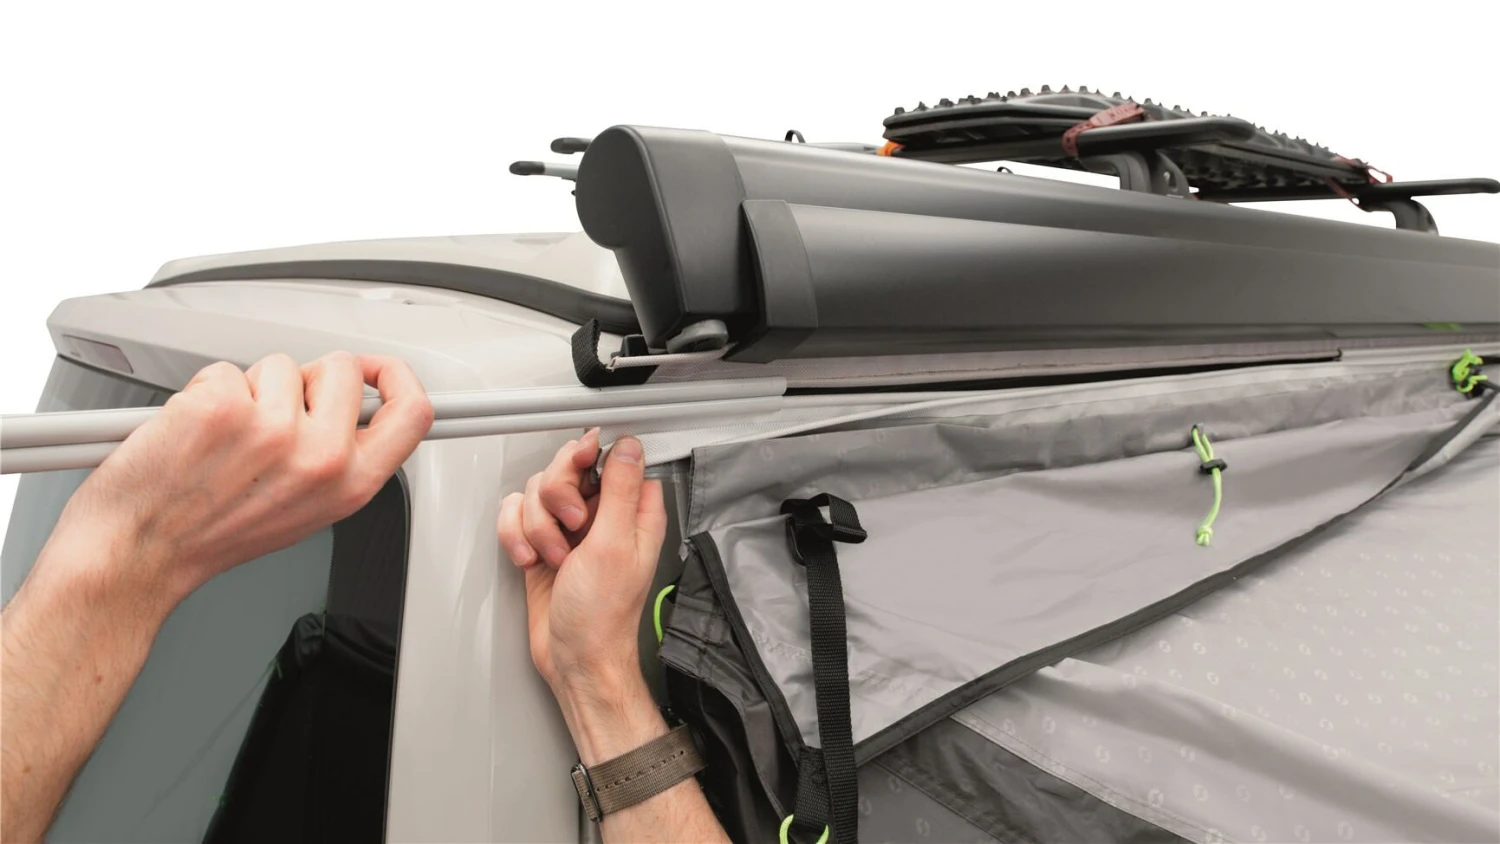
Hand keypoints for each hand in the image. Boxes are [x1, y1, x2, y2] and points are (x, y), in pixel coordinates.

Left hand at [51, 352, 433, 605]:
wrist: (137, 553)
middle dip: (308, 379)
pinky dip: (205, 391)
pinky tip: (196, 432)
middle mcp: (321, 458)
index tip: (377, 370)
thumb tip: (350, 409)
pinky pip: (227, 370)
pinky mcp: (224, 408)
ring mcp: (274, 430)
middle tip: (274, 415)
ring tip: (225, 436)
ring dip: (250, 389)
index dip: (397, 377)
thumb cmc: (207, 536)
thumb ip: (339, 458)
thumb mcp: (304, 509)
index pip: (411, 412)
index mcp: (349, 485)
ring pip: (279, 365)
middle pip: (343, 370)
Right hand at [497, 432, 666, 701]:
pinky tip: (530, 560)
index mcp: (633, 512)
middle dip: (556, 496)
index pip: (611, 457)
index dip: (590, 456)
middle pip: (566, 469)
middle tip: (569, 526)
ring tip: (554, 557)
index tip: (579, 468)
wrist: (575, 658)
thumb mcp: (614, 545)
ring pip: (536, 492)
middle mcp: (602, 515)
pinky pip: (515, 517)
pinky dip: (516, 537)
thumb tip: (628, 445)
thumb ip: (619, 490)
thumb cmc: (603, 616)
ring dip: (537, 526)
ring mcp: (570, 530)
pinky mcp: (541, 543)